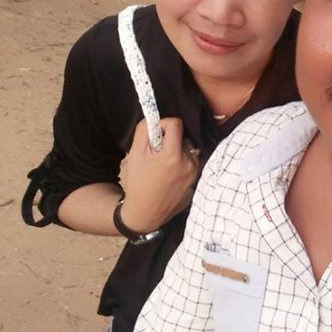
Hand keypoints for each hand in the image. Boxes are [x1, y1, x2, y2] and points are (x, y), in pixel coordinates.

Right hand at [118, 118, 198, 233]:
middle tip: (156, 156)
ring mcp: (195, 174)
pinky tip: (170, 177)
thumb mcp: (135, 154)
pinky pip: (191, 164)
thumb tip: (156, 118)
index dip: (163, 126)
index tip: (155, 136)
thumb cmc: (138, 182)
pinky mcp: (197, 182)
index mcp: (173, 155)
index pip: (175, 123)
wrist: (145, 213)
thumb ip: (145, 131)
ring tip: (163, 168)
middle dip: (170, 141)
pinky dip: (182, 165)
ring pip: (188, 150)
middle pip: (182, 137)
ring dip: (177, 153)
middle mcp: (189, 163)